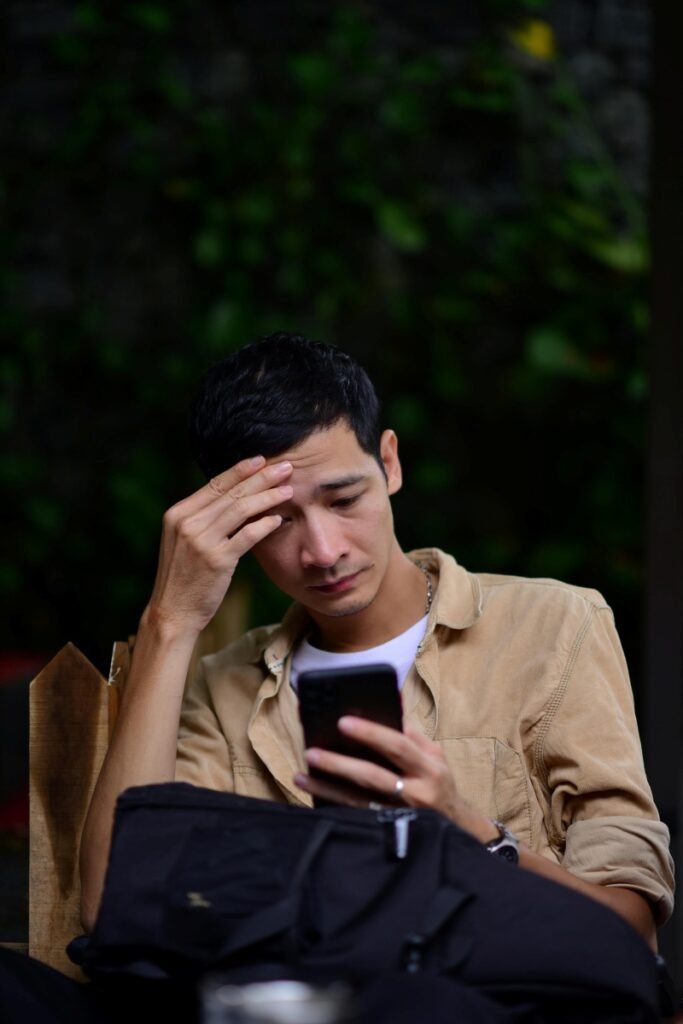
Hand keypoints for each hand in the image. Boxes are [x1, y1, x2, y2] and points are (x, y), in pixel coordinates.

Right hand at [145, 456, 292, 635]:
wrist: (173, 612)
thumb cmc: (184, 578)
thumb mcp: (184, 541)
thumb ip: (203, 520)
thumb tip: (233, 498)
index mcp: (178, 514)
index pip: (215, 484)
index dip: (240, 470)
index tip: (261, 460)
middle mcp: (187, 522)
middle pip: (231, 492)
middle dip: (261, 477)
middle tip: (285, 467)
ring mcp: (201, 541)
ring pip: (241, 509)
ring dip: (268, 497)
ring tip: (288, 490)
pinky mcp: (216, 560)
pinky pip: (247, 535)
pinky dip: (265, 524)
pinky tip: (279, 518)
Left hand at [295, 717, 496, 839]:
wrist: (456, 831)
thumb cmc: (439, 785)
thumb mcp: (435, 756)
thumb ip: (411, 733)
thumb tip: (390, 702)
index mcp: (428, 768)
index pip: (397, 746)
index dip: (371, 733)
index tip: (343, 721)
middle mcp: (415, 793)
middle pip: (372, 776)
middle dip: (340, 763)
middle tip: (312, 751)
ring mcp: (399, 816)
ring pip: (358, 801)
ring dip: (327, 788)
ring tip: (302, 775)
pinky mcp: (387, 832)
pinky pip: (355, 817)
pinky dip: (333, 806)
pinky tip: (313, 795)